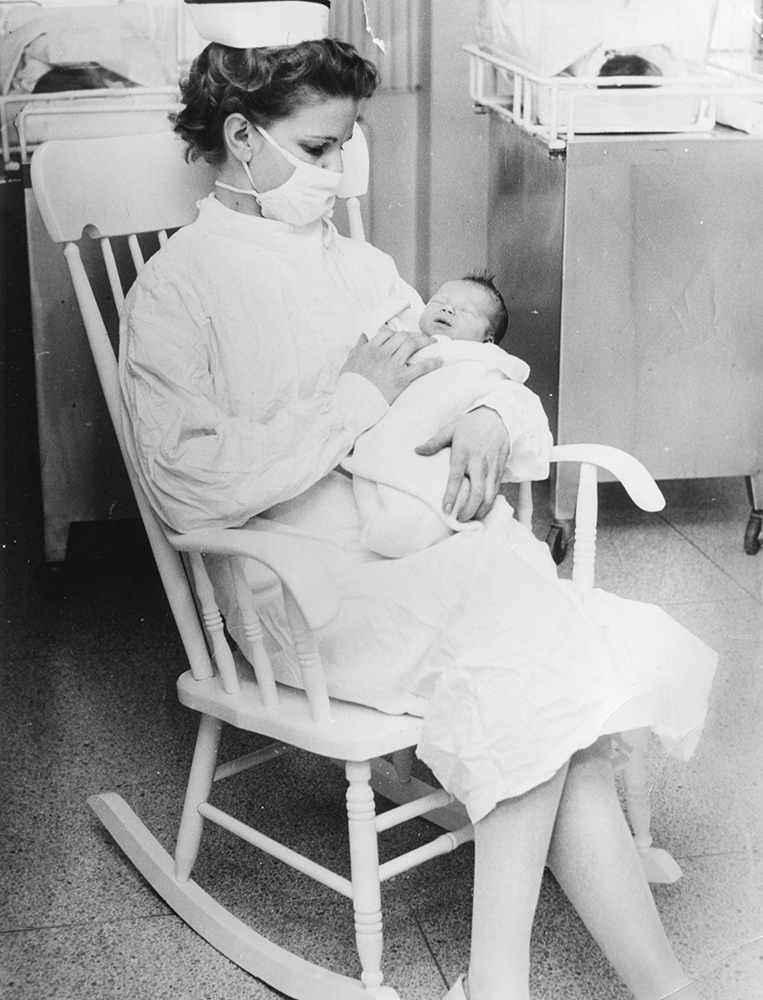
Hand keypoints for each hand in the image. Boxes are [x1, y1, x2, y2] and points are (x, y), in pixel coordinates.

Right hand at [341, 326, 440, 404]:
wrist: (352, 404)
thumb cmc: (349, 385)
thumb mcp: (349, 363)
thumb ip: (358, 348)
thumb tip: (363, 336)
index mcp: (369, 349)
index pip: (386, 333)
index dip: (397, 334)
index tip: (403, 338)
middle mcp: (381, 353)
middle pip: (402, 337)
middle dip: (413, 336)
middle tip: (421, 339)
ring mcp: (392, 365)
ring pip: (411, 345)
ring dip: (424, 342)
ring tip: (432, 343)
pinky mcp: (401, 379)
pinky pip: (420, 367)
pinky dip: (432, 362)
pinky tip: (440, 360)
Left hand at [416, 407, 509, 521]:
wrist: (498, 416)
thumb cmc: (471, 424)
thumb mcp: (451, 429)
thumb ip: (434, 442)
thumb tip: (417, 450)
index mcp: (463, 453)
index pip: (456, 479)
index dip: (452, 496)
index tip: (446, 510)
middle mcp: (479, 462)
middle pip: (477, 492)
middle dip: (469, 510)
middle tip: (460, 519)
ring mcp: (492, 466)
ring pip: (490, 494)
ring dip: (482, 510)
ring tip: (473, 518)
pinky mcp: (501, 468)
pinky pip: (497, 489)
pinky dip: (490, 502)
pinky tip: (483, 508)